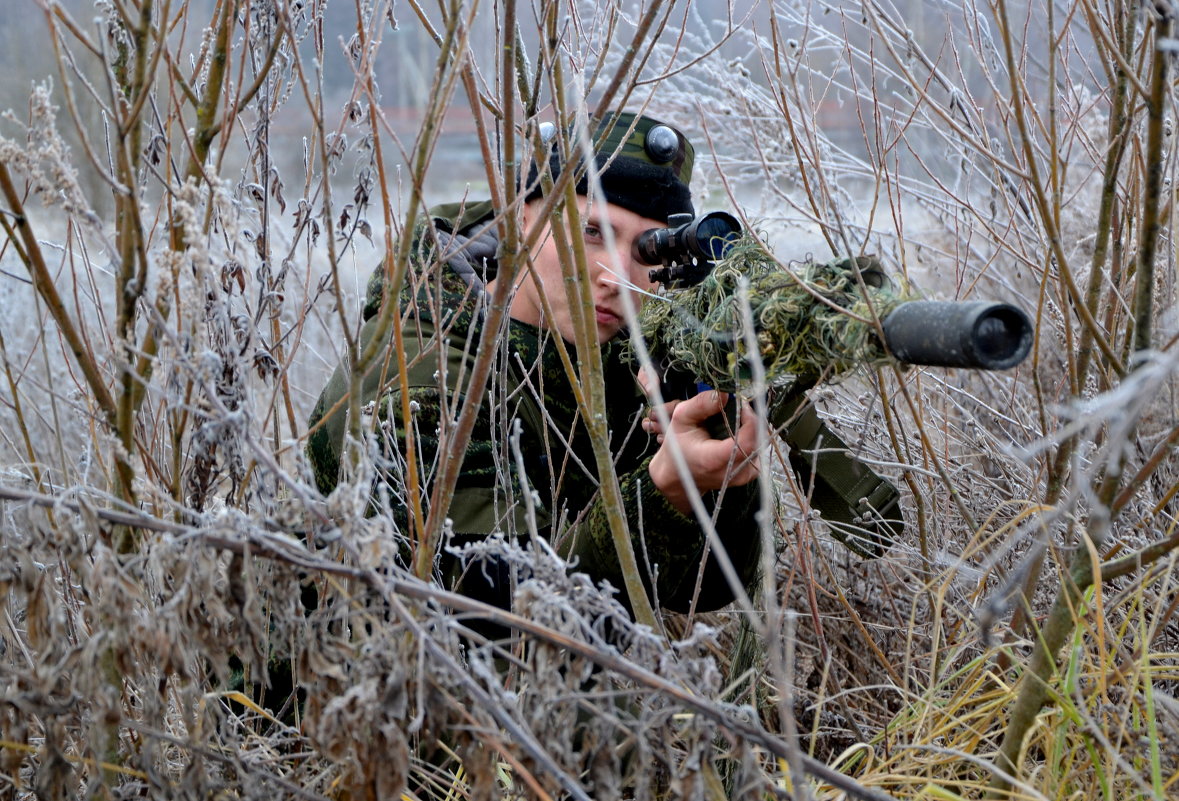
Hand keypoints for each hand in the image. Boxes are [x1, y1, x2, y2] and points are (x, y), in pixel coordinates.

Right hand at [644, 389, 762, 516]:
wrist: (678, 476)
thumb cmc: (678, 447)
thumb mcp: (681, 419)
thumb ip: (700, 405)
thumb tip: (726, 394)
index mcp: (712, 460)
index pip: (745, 442)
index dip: (749, 419)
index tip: (741, 404)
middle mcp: (732, 472)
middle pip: (757, 440)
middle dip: (750, 419)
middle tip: (737, 408)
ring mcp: (743, 476)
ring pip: (760, 444)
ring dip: (751, 428)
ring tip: (734, 421)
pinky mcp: (749, 474)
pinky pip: (759, 450)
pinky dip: (751, 437)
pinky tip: (736, 433)